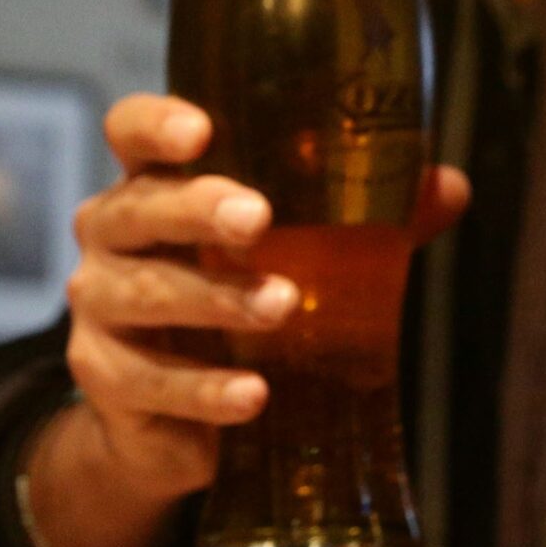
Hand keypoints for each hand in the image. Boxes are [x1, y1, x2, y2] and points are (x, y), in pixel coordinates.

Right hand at [23, 94, 468, 546]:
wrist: (169, 422)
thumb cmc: (230, 306)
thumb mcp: (294, 257)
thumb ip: (364, 221)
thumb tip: (447, 186)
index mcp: (153, 186)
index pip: (129, 132)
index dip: (155, 124)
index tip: (202, 130)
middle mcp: (111, 236)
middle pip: (136, 208)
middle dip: (195, 209)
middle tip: (257, 219)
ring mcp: (98, 307)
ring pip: (143, 292)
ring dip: (214, 299)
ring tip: (280, 307)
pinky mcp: (103, 377)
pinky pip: (149, 380)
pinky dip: (204, 389)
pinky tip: (253, 394)